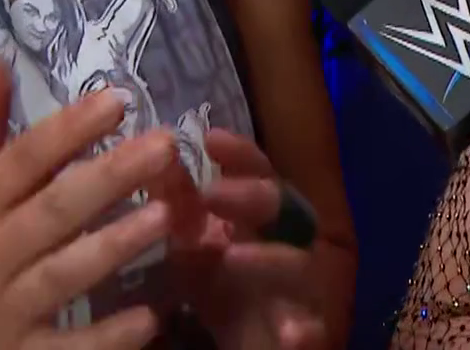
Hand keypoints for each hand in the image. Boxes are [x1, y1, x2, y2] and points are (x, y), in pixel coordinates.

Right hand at [0, 53, 180, 348]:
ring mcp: (3, 313)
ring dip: (114, 245)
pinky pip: (68, 348)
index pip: (21, 162)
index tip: (118, 99)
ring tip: (166, 215)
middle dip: (107, 176)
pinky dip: (108, 335)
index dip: (68, 129)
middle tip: (164, 145)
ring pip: (62, 275)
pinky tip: (151, 315)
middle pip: (50, 211)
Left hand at [180, 129, 329, 349]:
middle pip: (286, 209)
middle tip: (213, 194)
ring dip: (271, 259)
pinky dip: (305, 331)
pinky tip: (291, 333)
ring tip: (234, 257)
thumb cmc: (225, 293)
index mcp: (265, 221)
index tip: (211, 138)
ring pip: (302, 266)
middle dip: (253, 197)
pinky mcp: (309, 333)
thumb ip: (179, 206)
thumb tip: (155, 154)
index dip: (241, 155)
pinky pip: (315, 330)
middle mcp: (291, 245)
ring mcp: (304, 288)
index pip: (261, 174)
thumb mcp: (193, 249)